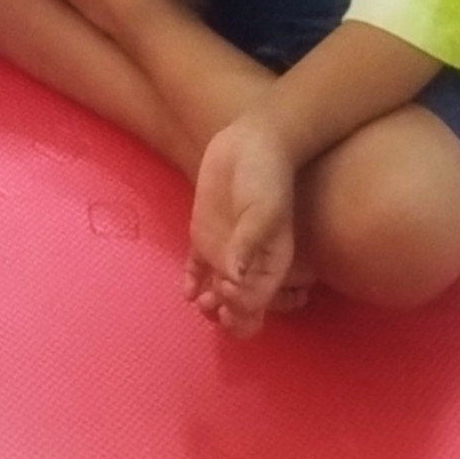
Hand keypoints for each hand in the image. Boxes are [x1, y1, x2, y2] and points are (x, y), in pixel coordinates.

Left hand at [186, 117, 299, 337]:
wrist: (251, 142)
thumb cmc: (266, 176)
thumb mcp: (264, 209)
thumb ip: (249, 244)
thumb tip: (233, 281)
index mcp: (272, 263)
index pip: (258, 302)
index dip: (242, 308)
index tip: (225, 290)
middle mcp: (249, 264)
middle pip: (240, 307)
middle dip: (227, 316)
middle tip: (212, 306)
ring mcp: (226, 252)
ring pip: (217, 293)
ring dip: (209, 305)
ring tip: (199, 301)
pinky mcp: (206, 237)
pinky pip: (198, 269)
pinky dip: (193, 284)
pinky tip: (187, 290)